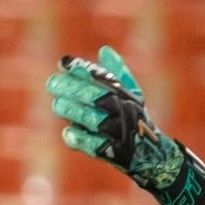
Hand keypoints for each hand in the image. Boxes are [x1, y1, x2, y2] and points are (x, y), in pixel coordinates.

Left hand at [46, 45, 204, 204]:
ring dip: (75, 111)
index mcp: (125, 95)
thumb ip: (116, 74)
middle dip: (74, 89)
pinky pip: (97, 146)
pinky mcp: (116, 153)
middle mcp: (124, 111)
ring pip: (95, 119)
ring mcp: (120, 132)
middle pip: (98, 97)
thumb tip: (104, 49)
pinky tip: (67, 133)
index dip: (83, 69)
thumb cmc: (136, 121)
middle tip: (51, 83)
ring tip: (56, 104)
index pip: (103, 78)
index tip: (63, 63)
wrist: (153, 155)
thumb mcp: (131, 96)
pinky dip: (82, 140)